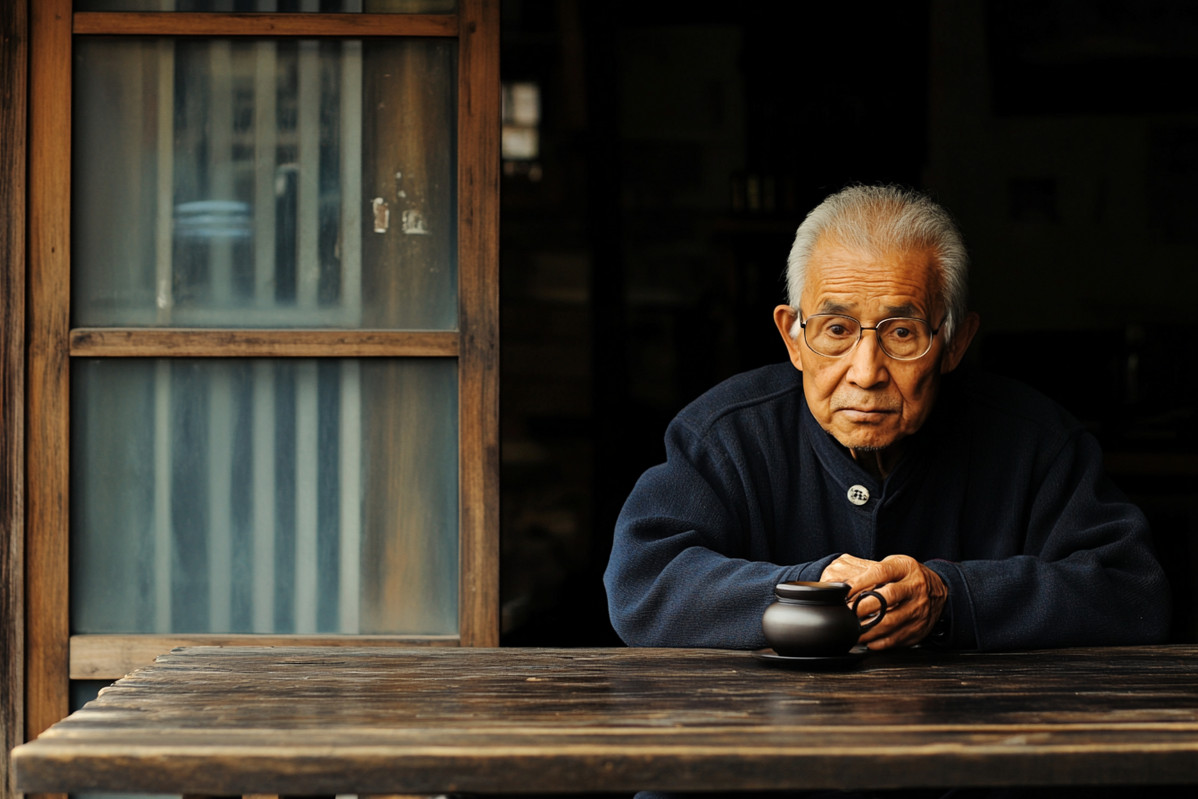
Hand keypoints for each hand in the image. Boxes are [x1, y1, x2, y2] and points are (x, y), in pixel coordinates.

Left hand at [820, 554, 946, 649]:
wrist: (940, 591)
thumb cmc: (909, 577)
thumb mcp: (895, 565)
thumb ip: (871, 571)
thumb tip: (842, 582)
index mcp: (906, 569)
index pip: (880, 573)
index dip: (860, 582)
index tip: (844, 591)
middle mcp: (915, 588)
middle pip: (886, 598)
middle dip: (862, 607)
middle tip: (846, 612)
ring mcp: (919, 609)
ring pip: (890, 622)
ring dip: (867, 628)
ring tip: (852, 630)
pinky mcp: (919, 628)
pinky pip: (896, 638)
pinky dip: (878, 642)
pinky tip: (867, 640)